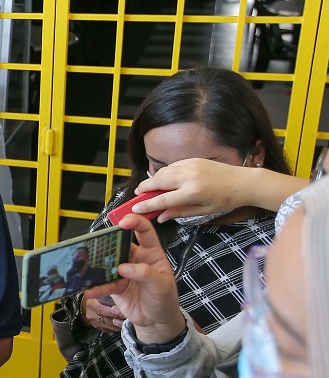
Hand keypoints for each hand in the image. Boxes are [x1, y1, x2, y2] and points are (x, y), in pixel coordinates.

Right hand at [84, 214, 186, 343]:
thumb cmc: (164, 299)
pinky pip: (103, 284)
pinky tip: (89, 289)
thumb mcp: (162, 286)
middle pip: (119, 244)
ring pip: (107, 263)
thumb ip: (145, 274)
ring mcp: (123, 272)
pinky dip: (95, 287)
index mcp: (151, 254)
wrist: (156, 322)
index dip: (135, 223)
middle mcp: (135, 259)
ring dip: (97, 265)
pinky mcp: (115, 286)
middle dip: (108, 242)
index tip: (124, 222)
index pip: (144, 232)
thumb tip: (123, 267)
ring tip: (86, 266)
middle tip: (97, 244)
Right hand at [133, 159, 247, 222]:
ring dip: (153, 180)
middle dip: (144, 188)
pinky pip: (173, 166)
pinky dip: (165, 173)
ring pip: (163, 172)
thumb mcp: (203, 211)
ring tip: (149, 188)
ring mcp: (191, 166)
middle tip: (137, 195)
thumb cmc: (225, 199)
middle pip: (158, 181)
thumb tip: (161, 217)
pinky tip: (164, 179)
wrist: (242, 182)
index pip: (163, 199)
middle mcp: (189, 177)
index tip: (135, 208)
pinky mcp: (193, 160)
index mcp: (192, 192)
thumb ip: (179, 213)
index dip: (147, 204)